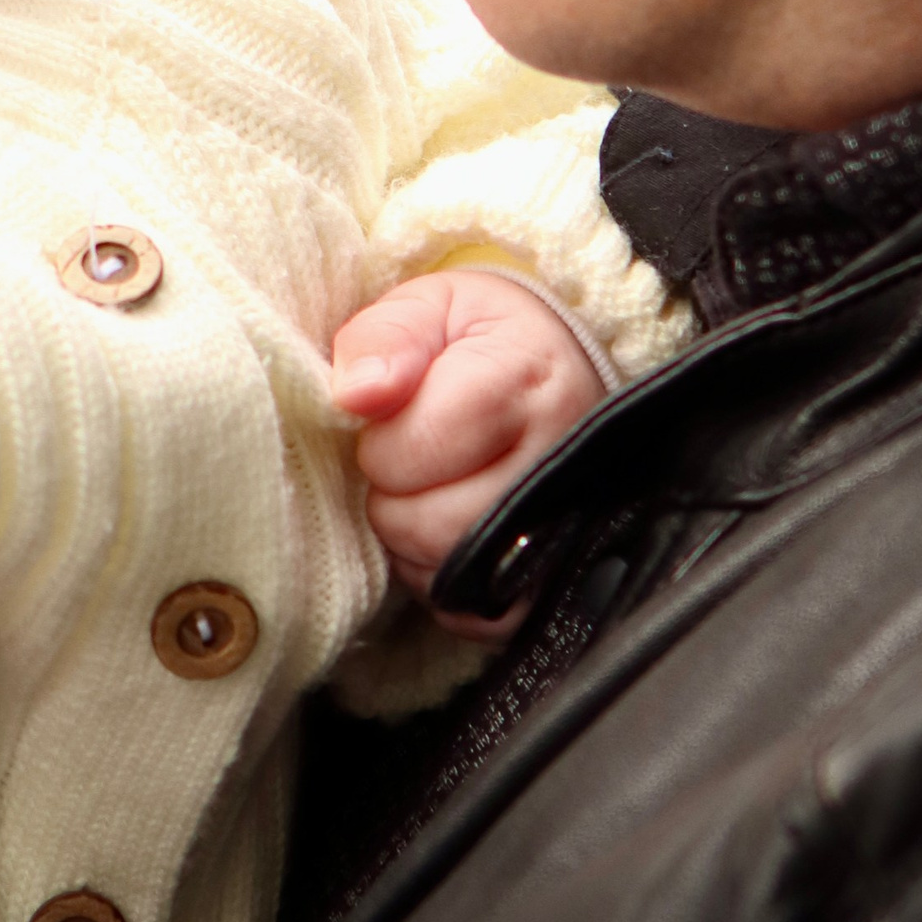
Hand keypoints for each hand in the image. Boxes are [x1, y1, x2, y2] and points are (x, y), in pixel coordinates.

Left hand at [332, 269, 607, 622]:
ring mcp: (567, 526)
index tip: (390, 416)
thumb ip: (384, 339)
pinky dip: (441, 581)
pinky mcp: (557, 578)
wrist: (558, 371)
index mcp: (525, 380)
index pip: (419, 445)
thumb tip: (354, 395)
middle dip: (392, 495)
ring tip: (423, 490)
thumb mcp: (429, 307)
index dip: (381, 440)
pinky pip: (475, 614)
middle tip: (403, 462)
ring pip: (448, 571)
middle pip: (432, 522)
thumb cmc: (480, 339)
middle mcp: (559, 460)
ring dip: (411, 539)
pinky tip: (445, 530)